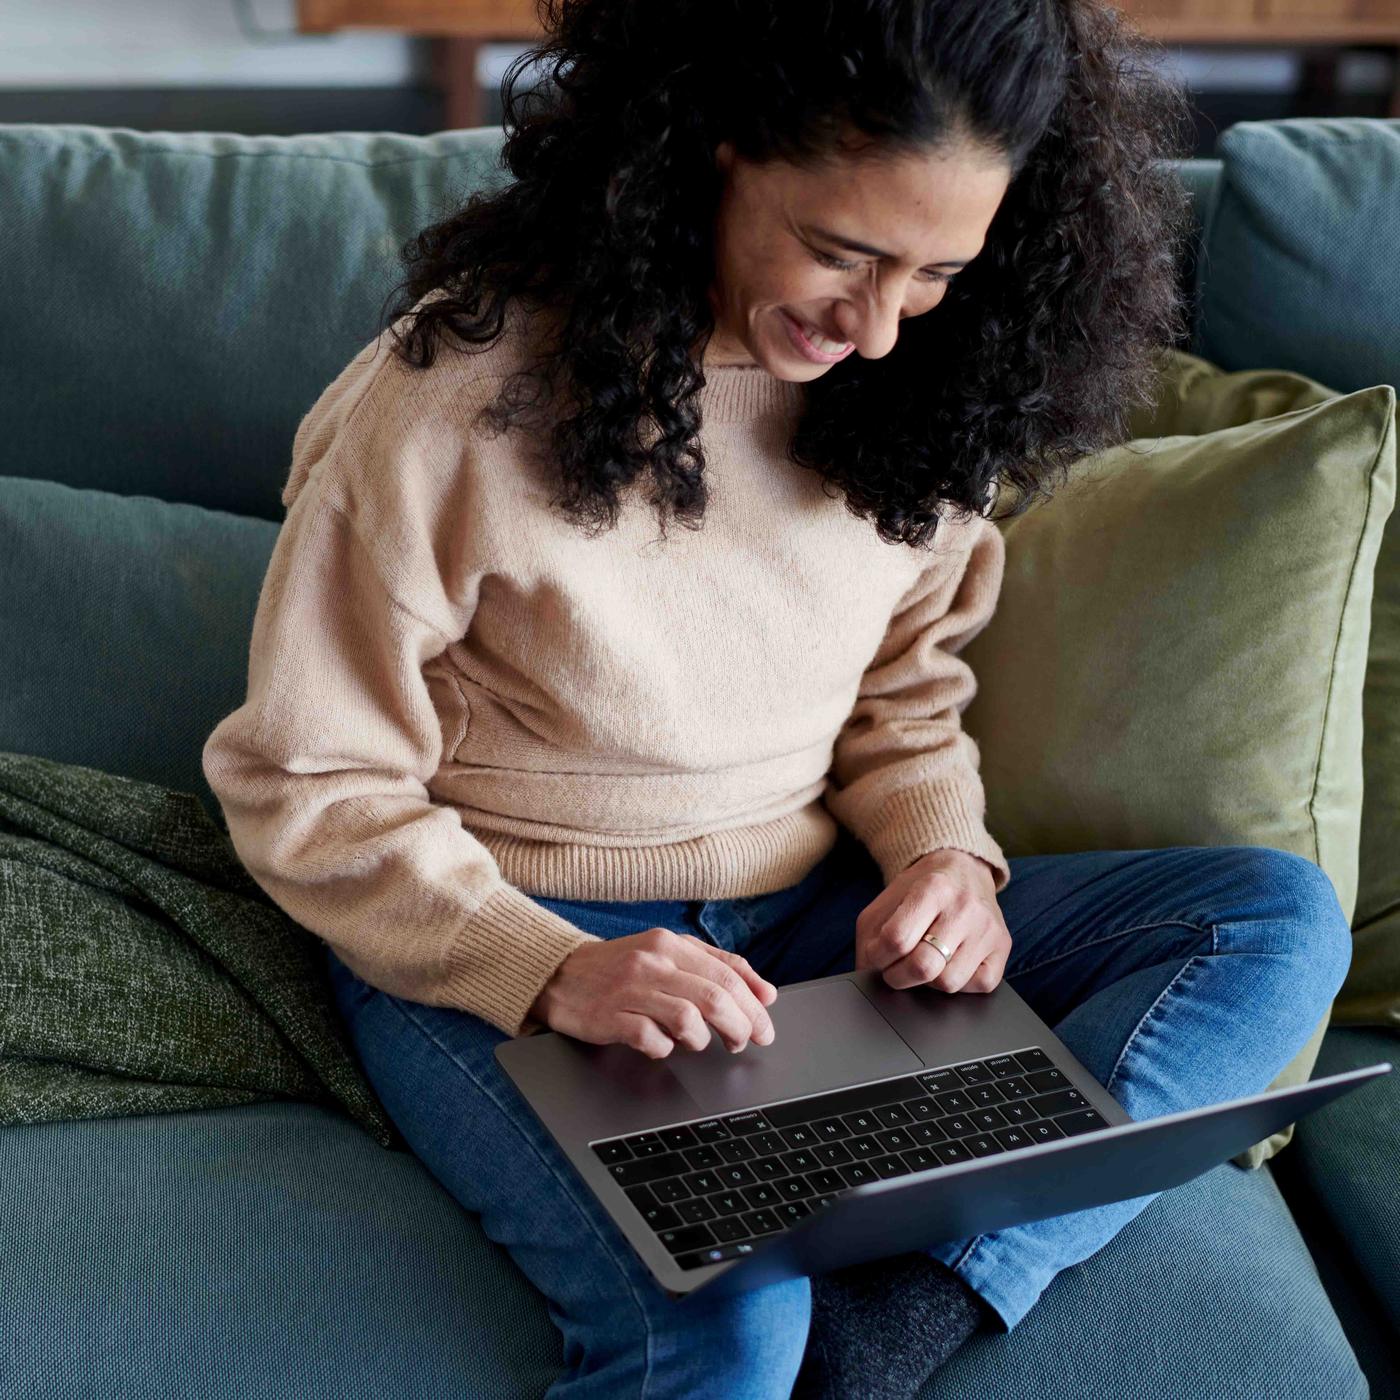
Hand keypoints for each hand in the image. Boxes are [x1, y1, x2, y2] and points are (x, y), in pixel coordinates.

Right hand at [528, 927, 777, 1058]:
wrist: (558, 973)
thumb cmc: (620, 967)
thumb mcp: (667, 953)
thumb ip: (715, 965)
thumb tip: (765, 993)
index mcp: (670, 944)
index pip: (728, 974)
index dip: (754, 1005)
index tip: (766, 1025)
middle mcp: (652, 963)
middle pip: (715, 997)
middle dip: (741, 1025)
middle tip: (745, 1042)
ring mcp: (629, 990)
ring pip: (688, 1017)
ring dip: (704, 1039)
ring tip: (701, 1043)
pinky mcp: (608, 1017)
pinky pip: (650, 1039)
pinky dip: (664, 1048)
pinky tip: (663, 1046)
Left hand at [854, 849, 1010, 992]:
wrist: (963, 870)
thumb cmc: (921, 890)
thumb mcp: (886, 902)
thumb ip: (871, 938)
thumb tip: (866, 977)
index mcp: (932, 888)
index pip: (897, 939)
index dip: (879, 957)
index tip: (878, 957)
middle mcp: (964, 907)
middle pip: (924, 966)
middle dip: (898, 977)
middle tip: (894, 971)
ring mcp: (987, 928)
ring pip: (950, 982)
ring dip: (929, 982)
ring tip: (924, 964)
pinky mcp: (1003, 946)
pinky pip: (980, 984)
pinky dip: (960, 984)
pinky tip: (950, 965)